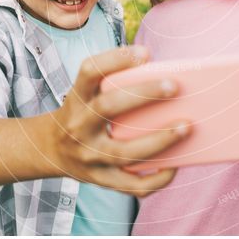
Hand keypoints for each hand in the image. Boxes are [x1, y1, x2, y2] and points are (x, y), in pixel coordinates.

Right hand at [43, 45, 190, 196]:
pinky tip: (176, 165)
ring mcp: (89, 156)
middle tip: (175, 85)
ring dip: (159, 140)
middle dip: (144, 95)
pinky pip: (132, 186)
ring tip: (187, 126)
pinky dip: (157, 179)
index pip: (89, 71)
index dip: (116, 59)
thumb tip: (171, 81)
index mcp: (77, 98)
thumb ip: (117, 84)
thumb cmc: (85, 113)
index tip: (145, 52)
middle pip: (108, 107)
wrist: (51, 149)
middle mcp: (79, 125)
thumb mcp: (88, 93)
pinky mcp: (101, 180)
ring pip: (125, 152)